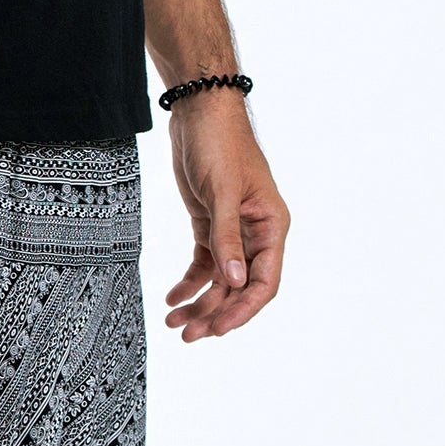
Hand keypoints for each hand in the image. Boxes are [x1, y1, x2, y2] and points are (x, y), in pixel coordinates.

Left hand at [162, 95, 289, 342]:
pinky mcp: (210, 223)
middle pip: (240, 287)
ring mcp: (233, 230)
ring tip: (175, 322)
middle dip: (216, 312)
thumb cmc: (219, 144)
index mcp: (271, 226)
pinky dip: (189, 282)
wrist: (199, 111)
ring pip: (220, 279)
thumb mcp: (222, 192)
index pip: (264, 282)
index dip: (243, 309)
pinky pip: (204, 263)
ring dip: (200, 302)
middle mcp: (256, 233)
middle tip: (188, 334)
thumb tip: (235, 282)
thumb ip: (227, 238)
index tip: (218, 329)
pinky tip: (173, 298)